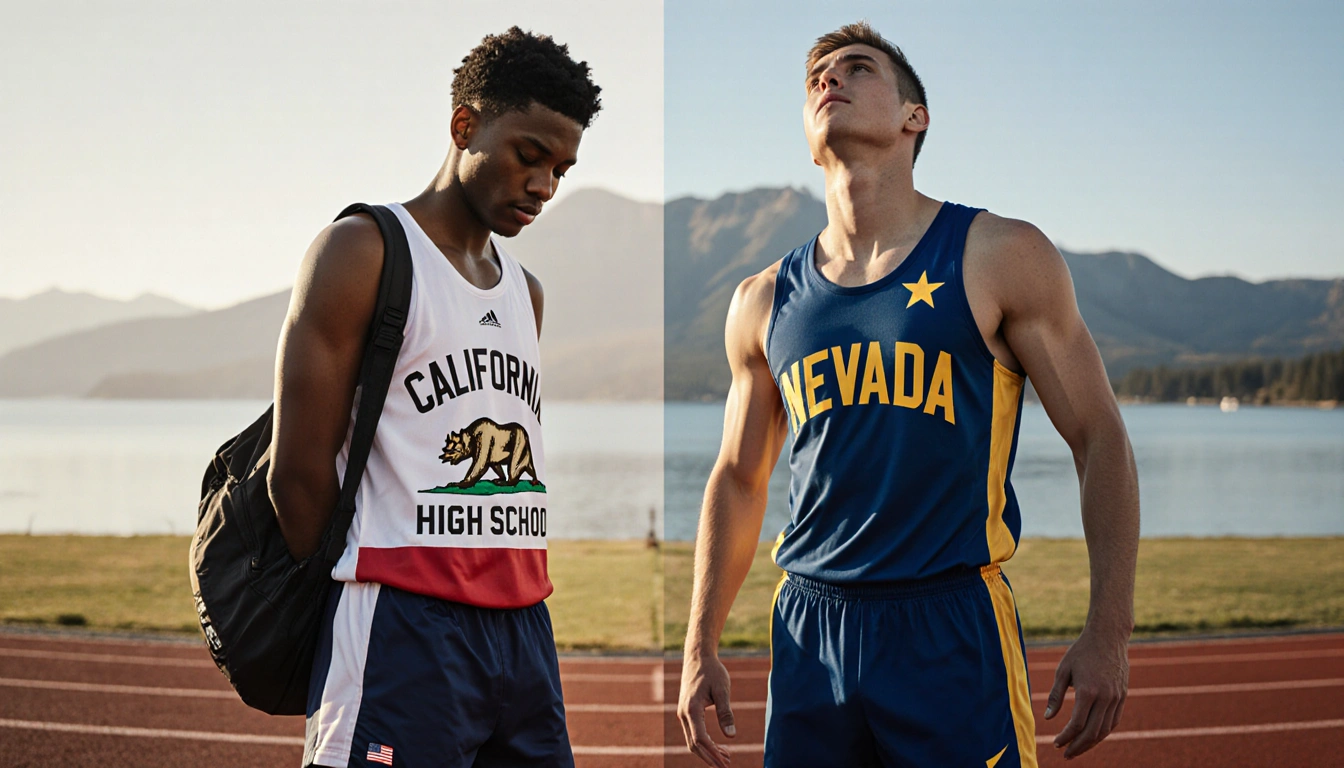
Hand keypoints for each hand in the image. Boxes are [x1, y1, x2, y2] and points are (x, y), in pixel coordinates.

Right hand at [677, 650, 735, 766]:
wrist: (698, 657)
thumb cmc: (712, 671)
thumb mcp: (722, 690)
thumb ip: (726, 713)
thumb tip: (731, 736)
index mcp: (691, 709)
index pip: (701, 739)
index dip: (713, 753)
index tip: (726, 763)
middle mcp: (683, 714)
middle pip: (694, 745)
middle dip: (710, 758)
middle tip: (727, 766)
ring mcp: (683, 714)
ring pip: (692, 741)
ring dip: (708, 752)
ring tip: (727, 758)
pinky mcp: (686, 712)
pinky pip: (693, 733)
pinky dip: (705, 743)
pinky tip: (718, 746)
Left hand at [1043, 627, 1129, 758]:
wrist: (1108, 637)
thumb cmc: (1081, 651)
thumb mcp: (1063, 670)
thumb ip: (1056, 696)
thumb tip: (1048, 718)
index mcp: (1088, 691)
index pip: (1077, 724)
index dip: (1066, 737)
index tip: (1056, 743)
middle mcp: (1105, 697)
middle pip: (1092, 732)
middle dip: (1078, 746)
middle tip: (1066, 754)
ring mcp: (1117, 697)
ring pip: (1105, 729)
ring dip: (1091, 743)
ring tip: (1078, 749)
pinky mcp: (1123, 696)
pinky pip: (1114, 721)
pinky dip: (1103, 732)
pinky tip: (1092, 736)